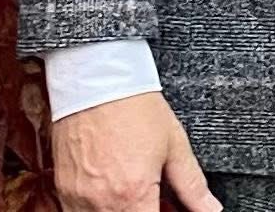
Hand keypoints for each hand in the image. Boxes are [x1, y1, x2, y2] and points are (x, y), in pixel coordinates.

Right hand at [51, 90, 221, 211]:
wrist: (97, 76)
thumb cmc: (135, 105)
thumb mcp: (174, 143)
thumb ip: (192, 186)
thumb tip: (211, 210)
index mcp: (133, 195)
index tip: (164, 208)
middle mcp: (102, 203)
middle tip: (149, 198)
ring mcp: (78, 198)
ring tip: (128, 190)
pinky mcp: (63, 189)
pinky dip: (95, 209)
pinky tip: (109, 189)